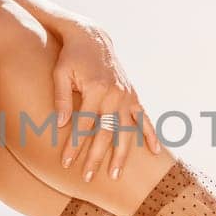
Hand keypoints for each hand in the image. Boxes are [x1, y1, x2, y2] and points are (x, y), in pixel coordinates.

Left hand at [50, 22, 161, 182]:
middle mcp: (115, 94)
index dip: (74, 145)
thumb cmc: (70, 57)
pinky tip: (155, 152)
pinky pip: (144, 118)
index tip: (66, 163)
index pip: (83, 125)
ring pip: (125, 131)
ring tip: (115, 174)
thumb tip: (60, 124)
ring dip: (121, 154)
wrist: (92, 37)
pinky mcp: (132, 95)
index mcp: (96, 89)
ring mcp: (126, 96)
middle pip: (105, 133)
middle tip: (88, 178)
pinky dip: (150, 134)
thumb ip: (62, 99)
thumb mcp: (60, 74)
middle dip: (96, 157)